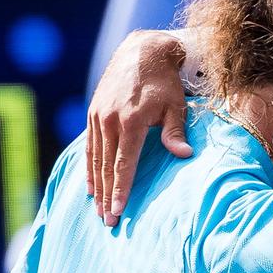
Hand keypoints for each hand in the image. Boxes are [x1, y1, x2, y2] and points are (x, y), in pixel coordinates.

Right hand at [87, 30, 192, 225]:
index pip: (123, 164)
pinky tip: (91, 186)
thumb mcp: (175, 105)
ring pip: (95, 158)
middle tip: (107, 221)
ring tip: (98, 209)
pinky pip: (89, 146)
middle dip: (107, 196)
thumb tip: (183, 155)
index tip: (118, 212)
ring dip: (96, 186)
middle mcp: (110, 120)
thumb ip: (175, 132)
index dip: (121, 190)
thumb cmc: (164, 81)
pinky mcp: (94, 113)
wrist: (142, 50)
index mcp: (131, 121)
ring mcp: (98, 116)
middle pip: (106, 167)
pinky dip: (89, 167)